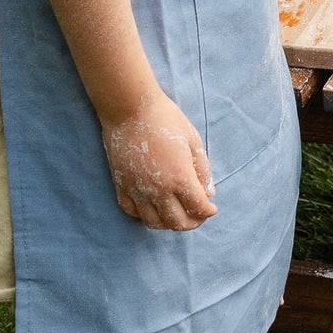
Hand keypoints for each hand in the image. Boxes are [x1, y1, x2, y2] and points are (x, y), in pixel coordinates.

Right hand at [102, 90, 216, 229]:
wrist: (130, 108)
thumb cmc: (166, 119)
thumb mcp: (192, 141)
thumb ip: (202, 170)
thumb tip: (209, 193)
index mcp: (180, 178)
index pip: (198, 208)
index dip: (208, 212)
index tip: (211, 208)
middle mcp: (158, 190)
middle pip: (178, 223)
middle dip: (192, 222)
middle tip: (197, 215)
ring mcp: (137, 190)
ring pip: (154, 223)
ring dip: (169, 223)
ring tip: (176, 213)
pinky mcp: (121, 185)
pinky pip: (132, 211)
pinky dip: (145, 214)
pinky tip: (153, 206)